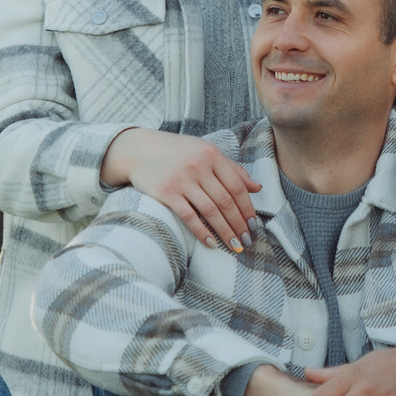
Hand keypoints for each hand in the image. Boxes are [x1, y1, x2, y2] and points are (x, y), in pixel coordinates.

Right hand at [104, 128, 259, 250]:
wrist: (139, 150)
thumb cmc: (178, 153)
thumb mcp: (206, 153)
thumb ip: (232, 169)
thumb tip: (257, 188)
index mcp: (212, 154)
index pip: (237, 186)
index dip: (247, 208)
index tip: (254, 225)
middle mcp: (198, 165)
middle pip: (226, 201)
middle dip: (239, 224)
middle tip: (247, 240)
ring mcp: (182, 179)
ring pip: (211, 211)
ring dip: (225, 232)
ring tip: (235, 245)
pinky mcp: (166, 193)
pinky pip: (189, 216)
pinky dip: (202, 232)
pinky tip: (211, 243)